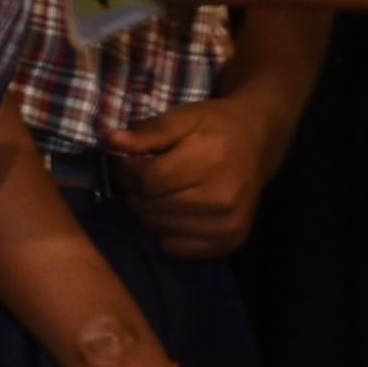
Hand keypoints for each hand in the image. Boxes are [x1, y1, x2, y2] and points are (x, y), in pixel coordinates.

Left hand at [107, 91, 283, 257]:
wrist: (256, 142)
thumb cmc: (214, 127)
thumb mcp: (181, 117)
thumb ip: (147, 132)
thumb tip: (111, 142)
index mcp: (211, 162)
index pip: (148, 180)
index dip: (127, 171)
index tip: (127, 161)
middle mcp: (222, 199)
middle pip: (150, 207)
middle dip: (138, 191)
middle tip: (145, 176)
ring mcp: (228, 225)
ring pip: (158, 229)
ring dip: (151, 211)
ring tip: (162, 191)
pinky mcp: (230, 242)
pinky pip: (174, 248)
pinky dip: (167, 231)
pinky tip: (178, 210)